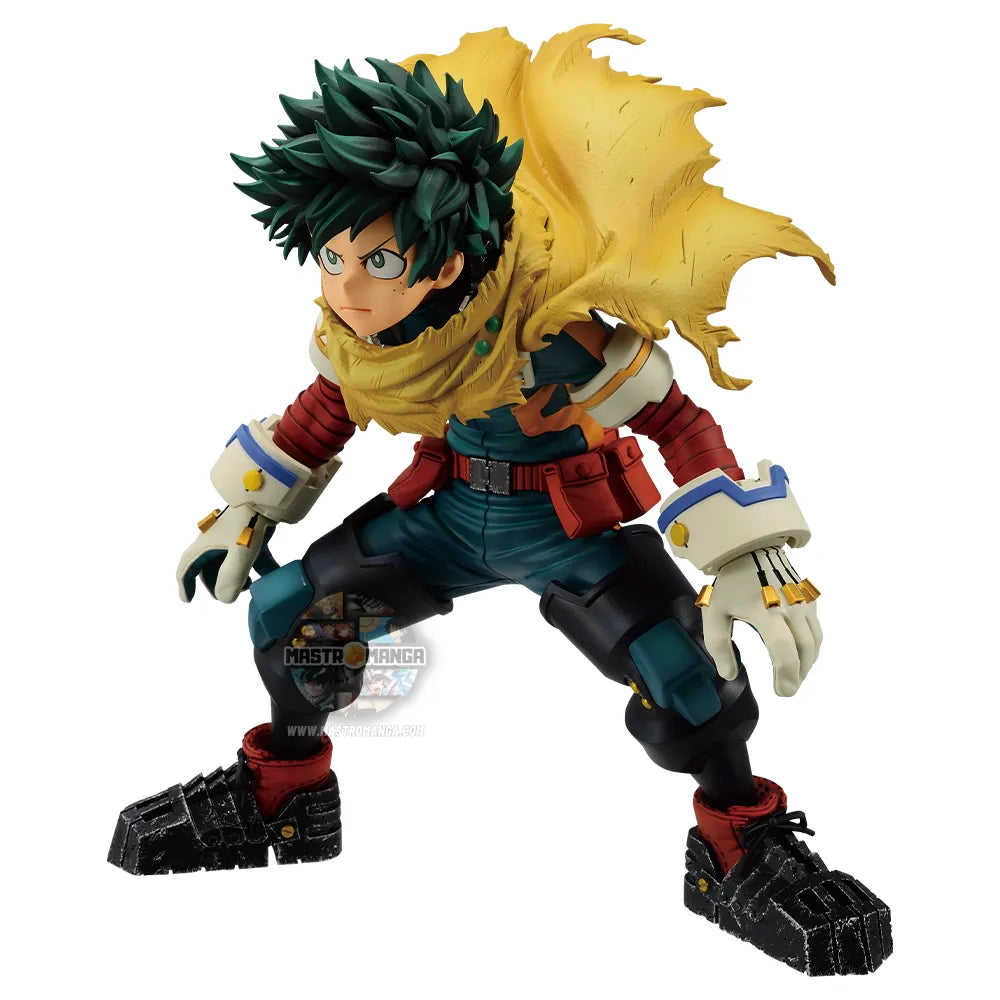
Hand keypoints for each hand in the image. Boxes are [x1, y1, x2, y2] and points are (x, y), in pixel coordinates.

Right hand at [176, 506, 275, 603]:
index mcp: (206, 545)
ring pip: (231, 561)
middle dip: (217, 584)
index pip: (187, 567)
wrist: (268, 494)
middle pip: (210, 567)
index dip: (185, 584)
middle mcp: (216, 540)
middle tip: (227, 595)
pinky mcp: (252, 531)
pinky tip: (271, 576)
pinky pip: (253, 554)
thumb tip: (225, 598)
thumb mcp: (239, 552)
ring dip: (238, 576)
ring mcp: (234, 535)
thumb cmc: (248, 521)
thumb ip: (231, 578)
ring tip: (249, 586)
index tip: (188, 600)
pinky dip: (259, 566)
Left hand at [701, 547, 822, 695]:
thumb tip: (729, 673)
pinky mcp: (810, 598)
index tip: (781, 691)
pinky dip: (811, 647)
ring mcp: (803, 602)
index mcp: (765, 610)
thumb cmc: (730, 583)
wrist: (750, 548)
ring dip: (807, 663)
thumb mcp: (714, 612)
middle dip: (798, 675)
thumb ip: (718, 645)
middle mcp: (790, 607)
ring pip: (815, 641)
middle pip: (804, 649)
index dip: (786, 674)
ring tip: (793, 676)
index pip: (784, 649)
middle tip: (786, 689)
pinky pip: (816, 629)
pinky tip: (799, 655)